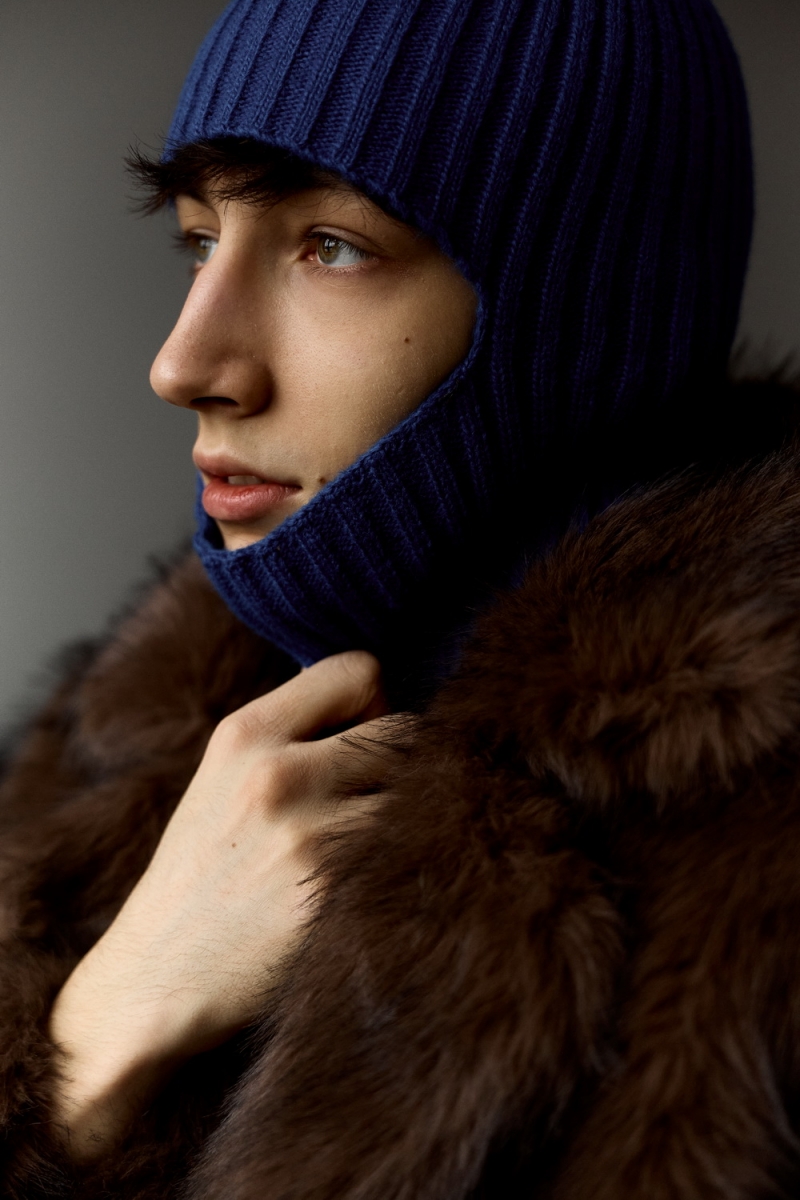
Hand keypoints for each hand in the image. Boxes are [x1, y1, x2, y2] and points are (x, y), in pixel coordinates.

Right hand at [49, 651, 390, 1158]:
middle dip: (399, 763)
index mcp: (244, 736)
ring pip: (420, 794)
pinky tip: (380, 880)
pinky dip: (414, 862)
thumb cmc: (203, 872)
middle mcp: (278, 776)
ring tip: (374, 845)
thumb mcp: (224, 779)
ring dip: (412, 816)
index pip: (358, 669)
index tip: (362, 736)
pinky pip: (419, 851)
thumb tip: (381, 694)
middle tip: (370, 801)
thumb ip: (292, 731)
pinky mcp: (339, 895)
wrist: (161, 978)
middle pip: (403, 731)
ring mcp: (312, 837)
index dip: (374, 700)